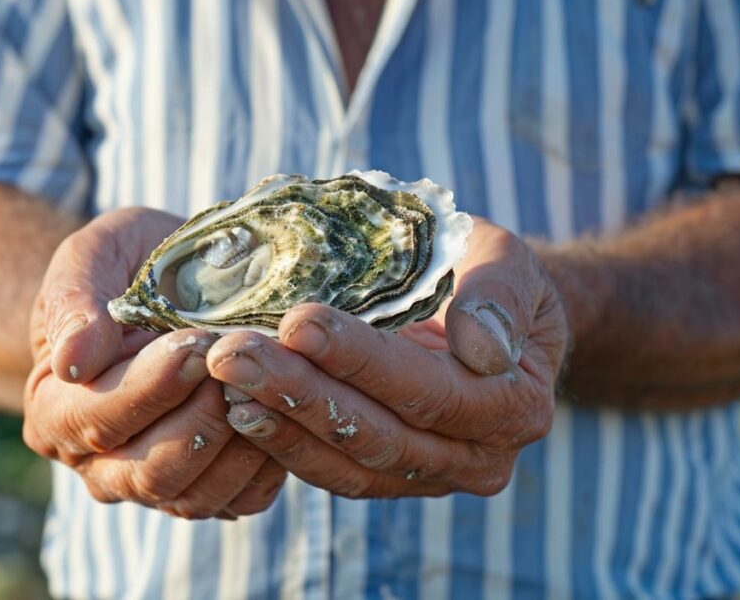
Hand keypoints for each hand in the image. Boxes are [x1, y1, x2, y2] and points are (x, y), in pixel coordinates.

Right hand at [22, 207, 286, 517]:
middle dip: (203, 416)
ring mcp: (153, 484)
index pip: (97, 420)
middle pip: (150, 471)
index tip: (198, 341)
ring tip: (266, 382)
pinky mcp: (207, 489)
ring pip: (196, 496)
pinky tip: (280, 410)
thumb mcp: (93, 256)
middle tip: (241, 362)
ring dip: (240, 441)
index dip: (152, 385)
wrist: (165, 286)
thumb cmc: (124, 266)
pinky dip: (266, 462)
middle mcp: (97, 463)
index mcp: (54, 411)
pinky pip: (239, 499)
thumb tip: (75, 358)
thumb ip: (74, 300)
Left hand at [206, 220, 568, 496]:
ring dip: (281, 423)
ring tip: (224, 380)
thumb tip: (482, 348)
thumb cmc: (489, 272)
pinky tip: (236, 406)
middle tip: (233, 354)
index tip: (299, 321)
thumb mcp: (508, 262)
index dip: (361, 360)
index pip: (430, 391)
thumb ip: (500, 296)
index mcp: (515, 407)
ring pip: (348, 462)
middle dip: (301, 394)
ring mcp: (430, 474)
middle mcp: (478, 458)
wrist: (482, 308)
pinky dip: (283, 442)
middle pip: (381, 436)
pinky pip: (332, 471)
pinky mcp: (388, 477)